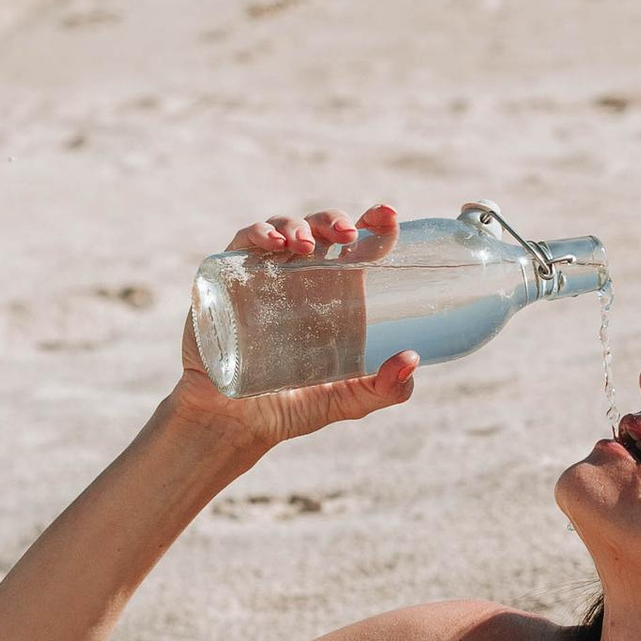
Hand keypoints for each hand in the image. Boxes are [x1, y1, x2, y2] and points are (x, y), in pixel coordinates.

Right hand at [177, 203, 418, 449]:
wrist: (234, 424)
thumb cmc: (291, 408)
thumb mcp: (347, 399)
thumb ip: (384, 389)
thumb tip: (411, 360)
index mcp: (336, 293)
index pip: (357, 245)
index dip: (374, 223)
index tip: (388, 216)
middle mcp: (301, 277)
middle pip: (321, 228)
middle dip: (335, 220)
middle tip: (347, 235)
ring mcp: (264, 275)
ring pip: (283, 228)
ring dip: (298, 225)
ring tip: (307, 245)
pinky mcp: (228, 280)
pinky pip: (241, 242)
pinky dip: (257, 233)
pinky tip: (272, 245)